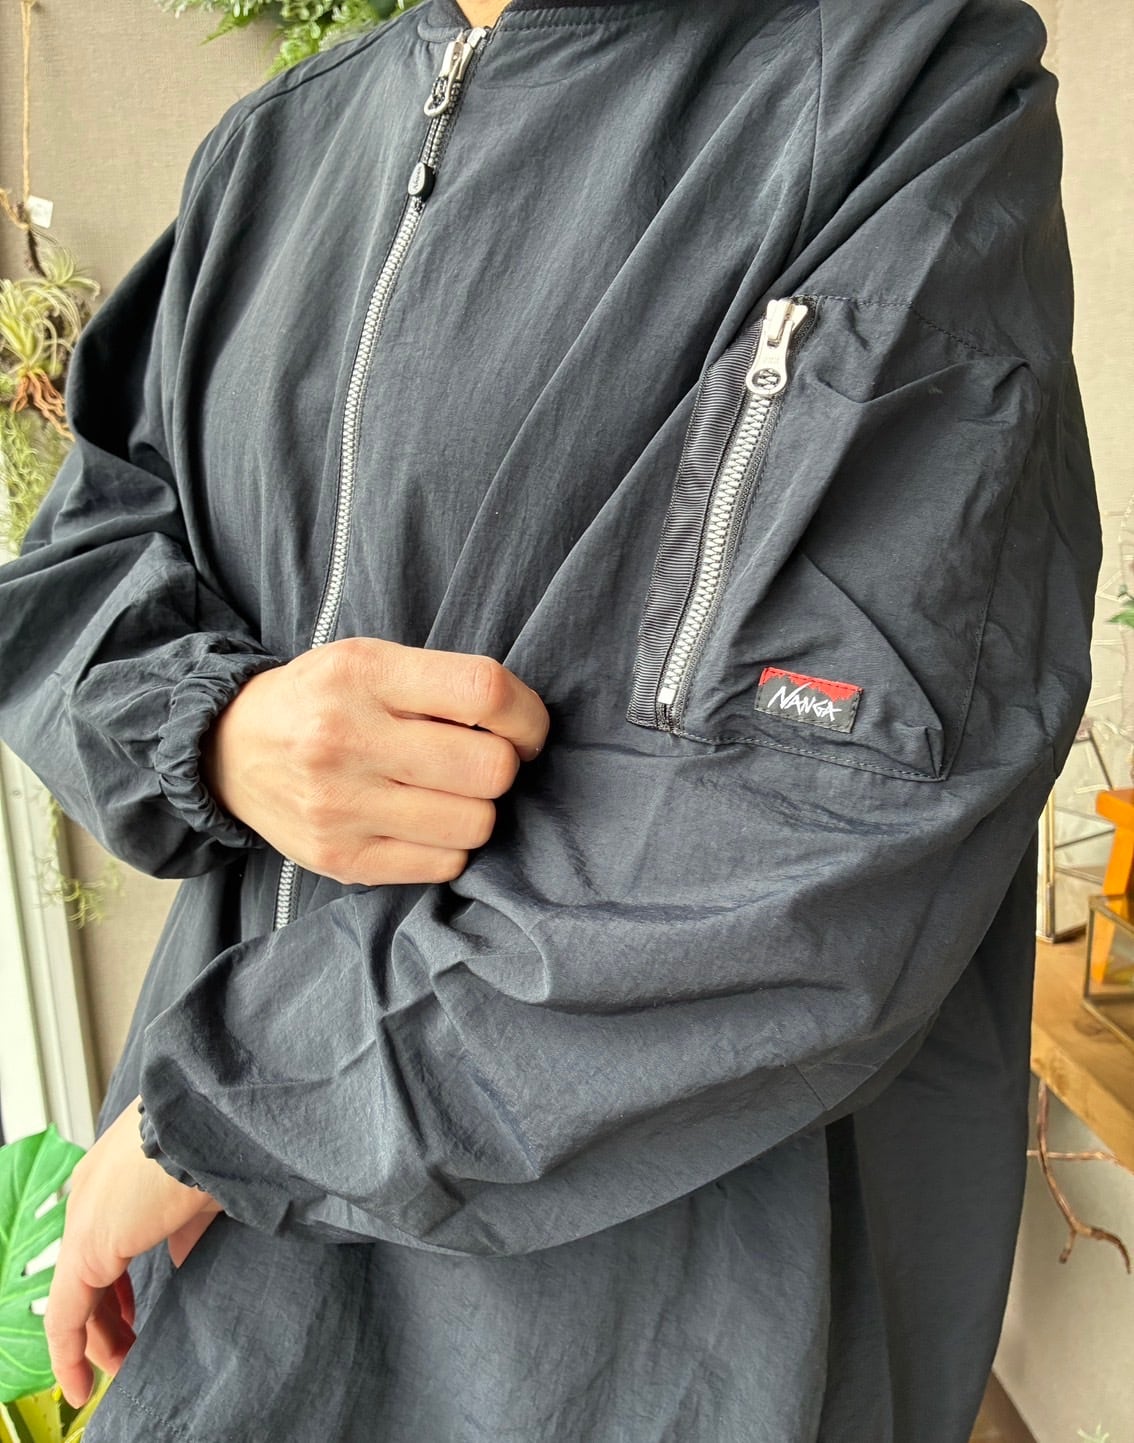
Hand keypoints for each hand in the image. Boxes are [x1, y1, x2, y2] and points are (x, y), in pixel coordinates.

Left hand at [45, 1096, 223, 1407]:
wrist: (212, 1118)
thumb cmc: (217, 1139)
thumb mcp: (199, 1186)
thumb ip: (185, 1224)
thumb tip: (181, 1256)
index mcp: (116, 1174)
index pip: (105, 1241)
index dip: (117, 1285)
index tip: (134, 1313)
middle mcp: (90, 1195)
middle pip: (88, 1273)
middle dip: (109, 1316)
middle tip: (130, 1346)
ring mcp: (84, 1220)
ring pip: (76, 1299)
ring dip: (97, 1338)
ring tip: (119, 1367)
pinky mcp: (86, 1250)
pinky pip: (66, 1317)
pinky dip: (71, 1354)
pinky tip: (82, 1384)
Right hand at [201, 638, 549, 885]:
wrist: (229, 750)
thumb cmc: (323, 700)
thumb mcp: (370, 661)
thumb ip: (441, 683)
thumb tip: (523, 727)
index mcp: (362, 673)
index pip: (484, 691)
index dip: (527, 714)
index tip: (524, 727)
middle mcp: (345, 738)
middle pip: (490, 768)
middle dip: (503, 765)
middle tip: (481, 761)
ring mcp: (339, 805)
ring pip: (475, 824)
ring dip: (478, 809)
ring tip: (447, 792)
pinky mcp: (339, 859)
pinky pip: (444, 864)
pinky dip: (449, 845)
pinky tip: (424, 821)